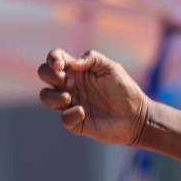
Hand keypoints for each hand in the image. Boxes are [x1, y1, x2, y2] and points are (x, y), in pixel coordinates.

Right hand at [37, 49, 151, 145]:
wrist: (136, 116)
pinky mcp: (76, 122)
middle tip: (72, 83)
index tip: (61, 65)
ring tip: (71, 97)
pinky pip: (63, 119)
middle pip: (44, 74)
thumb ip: (92, 58)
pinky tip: (84, 113)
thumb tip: (72, 63)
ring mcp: (71, 104)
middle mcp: (71, 85)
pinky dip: (70, 114)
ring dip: (54, 95)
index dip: (52, 59)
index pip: (54, 59)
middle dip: (51, 76)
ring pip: (45, 96)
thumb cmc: (124, 90)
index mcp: (77, 70)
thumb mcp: (111, 67)